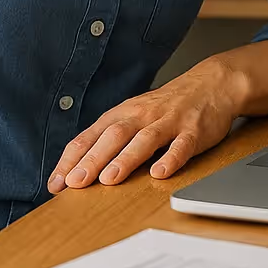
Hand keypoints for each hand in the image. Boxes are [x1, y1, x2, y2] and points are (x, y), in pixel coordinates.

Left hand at [48, 59, 245, 191]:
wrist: (211, 83)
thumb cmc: (167, 106)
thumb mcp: (134, 115)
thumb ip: (110, 138)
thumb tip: (78, 168)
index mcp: (123, 114)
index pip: (90, 136)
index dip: (71, 159)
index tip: (55, 183)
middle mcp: (142, 116)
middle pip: (113, 136)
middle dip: (92, 160)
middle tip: (75, 183)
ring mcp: (169, 122)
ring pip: (144, 140)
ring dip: (125, 159)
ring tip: (109, 179)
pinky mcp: (194, 130)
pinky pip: (182, 145)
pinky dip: (171, 159)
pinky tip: (160, 173)